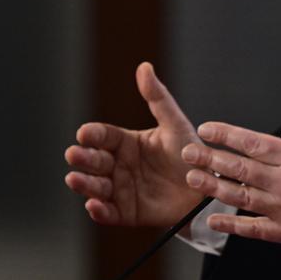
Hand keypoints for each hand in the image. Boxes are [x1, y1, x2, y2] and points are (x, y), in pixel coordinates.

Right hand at [64, 62, 203, 226]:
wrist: (206, 189)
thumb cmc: (190, 154)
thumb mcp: (175, 124)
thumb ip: (158, 98)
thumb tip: (144, 66)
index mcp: (125, 142)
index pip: (104, 136)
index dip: (93, 135)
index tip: (84, 133)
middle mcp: (118, 165)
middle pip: (94, 160)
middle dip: (83, 158)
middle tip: (73, 154)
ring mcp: (121, 189)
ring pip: (96, 186)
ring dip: (84, 183)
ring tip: (74, 179)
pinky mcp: (127, 212)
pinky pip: (109, 213)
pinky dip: (99, 211)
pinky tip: (93, 205)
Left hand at [180, 66, 280, 254]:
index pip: (251, 142)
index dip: (225, 134)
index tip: (206, 129)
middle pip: (238, 168)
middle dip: (209, 158)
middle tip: (187, 152)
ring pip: (240, 196)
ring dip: (213, 187)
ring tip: (193, 179)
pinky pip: (253, 228)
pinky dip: (231, 225)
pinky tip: (214, 219)